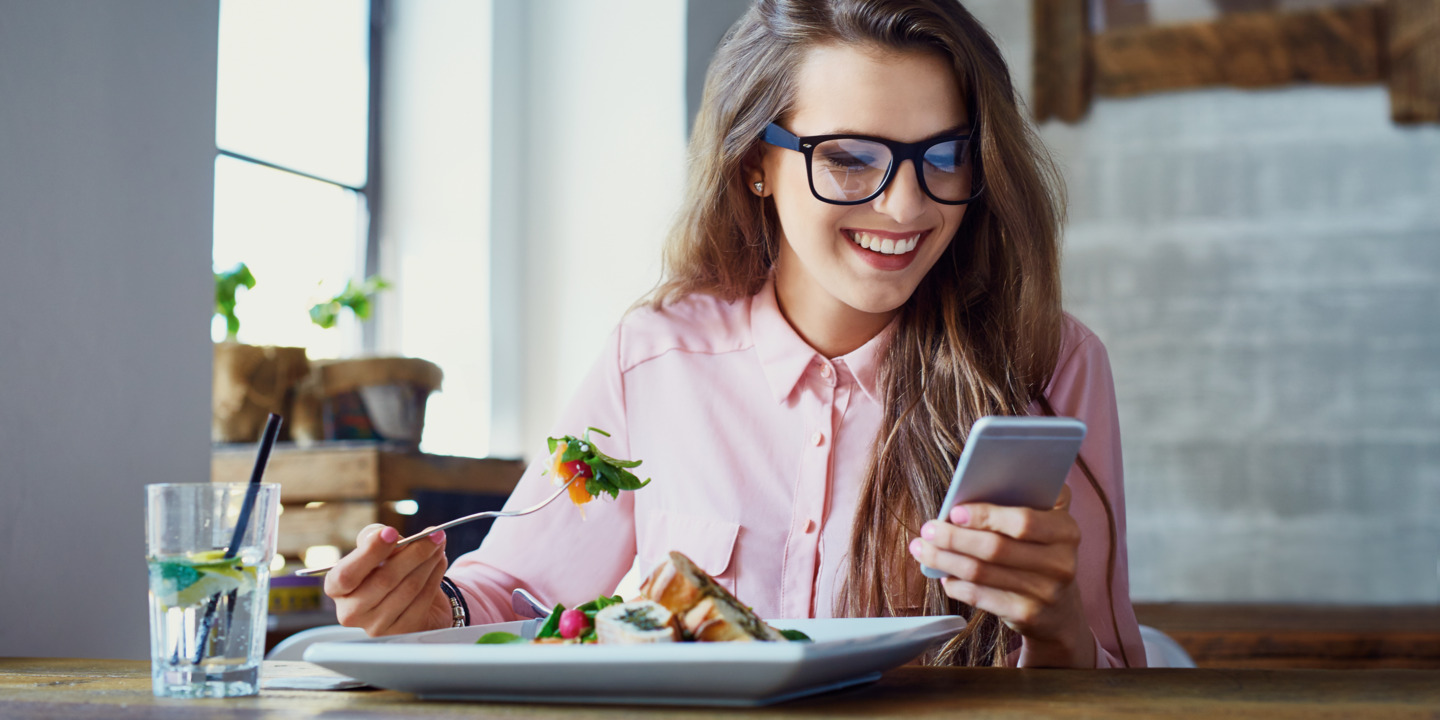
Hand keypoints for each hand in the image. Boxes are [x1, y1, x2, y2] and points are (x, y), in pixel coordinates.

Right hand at [324, 524, 453, 635]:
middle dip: (414, 553)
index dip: (369, 553)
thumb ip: (374, 536)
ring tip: (438, 544)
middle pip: (385, 579)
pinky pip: (423, 599)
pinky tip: (439, 561)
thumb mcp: (375, 549)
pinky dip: (435, 576)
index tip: (391, 532)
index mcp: (337, 588)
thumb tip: (385, 534)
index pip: (346, 575)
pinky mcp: (402, 632)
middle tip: (433, 535)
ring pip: (408, 588)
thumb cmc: (385, 569)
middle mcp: (351, 612)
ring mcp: (376, 626)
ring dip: (429, 562)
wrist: (407, 599)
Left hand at [909, 486, 1093, 666]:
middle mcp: (1061, 563)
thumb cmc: (1041, 554)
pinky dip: (955, 584)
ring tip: (923, 549)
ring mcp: (1045, 593)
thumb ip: (1024, 501)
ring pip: (981, 573)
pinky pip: (980, 597)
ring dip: (945, 560)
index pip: (1023, 522)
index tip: (954, 511)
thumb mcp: (1047, 524)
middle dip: (954, 537)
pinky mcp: (1026, 615)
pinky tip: (943, 574)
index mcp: (1066, 530)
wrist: (1061, 611)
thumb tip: (968, 491)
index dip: (986, 516)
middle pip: (996, 548)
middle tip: (928, 529)